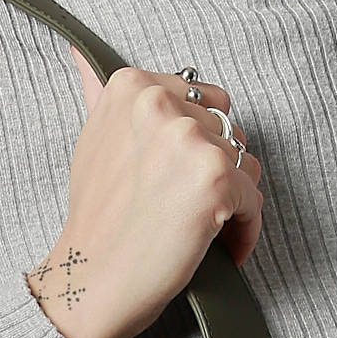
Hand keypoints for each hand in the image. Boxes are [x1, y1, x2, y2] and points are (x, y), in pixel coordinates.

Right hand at [26, 50, 265, 337]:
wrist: (91, 280)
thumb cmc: (96, 221)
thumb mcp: (92, 140)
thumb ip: (101, 98)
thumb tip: (81, 58)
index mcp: (132, 85)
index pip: (203, 100)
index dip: (200, 145)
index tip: (181, 179)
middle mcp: (160, 102)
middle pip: (228, 130)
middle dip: (218, 171)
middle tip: (189, 210)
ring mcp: (189, 138)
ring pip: (246, 164)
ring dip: (233, 202)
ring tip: (204, 230)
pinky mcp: (216, 177)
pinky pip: (254, 201)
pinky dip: (245, 231)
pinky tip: (223, 250)